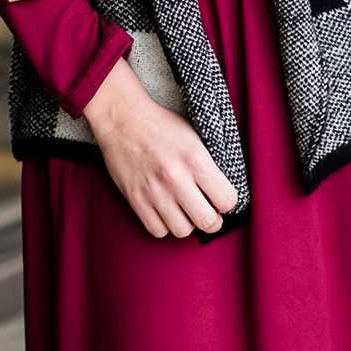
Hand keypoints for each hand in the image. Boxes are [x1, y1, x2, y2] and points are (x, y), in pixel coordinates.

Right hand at [83, 59, 238, 237]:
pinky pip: (158, 231)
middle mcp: (176, 178)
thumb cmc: (160, 124)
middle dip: (213, 220)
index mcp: (195, 159)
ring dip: (187, 223)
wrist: (122, 119)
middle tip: (209, 212)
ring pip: (183, 231)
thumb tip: (223, 190)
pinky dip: (164, 225)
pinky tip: (166, 211)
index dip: (228, 201)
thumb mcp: (194, 136)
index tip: (222, 198)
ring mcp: (154, 191)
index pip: (227, 200)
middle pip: (208, 222)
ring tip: (185, 210)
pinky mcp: (136, 200)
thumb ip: (209, 164)